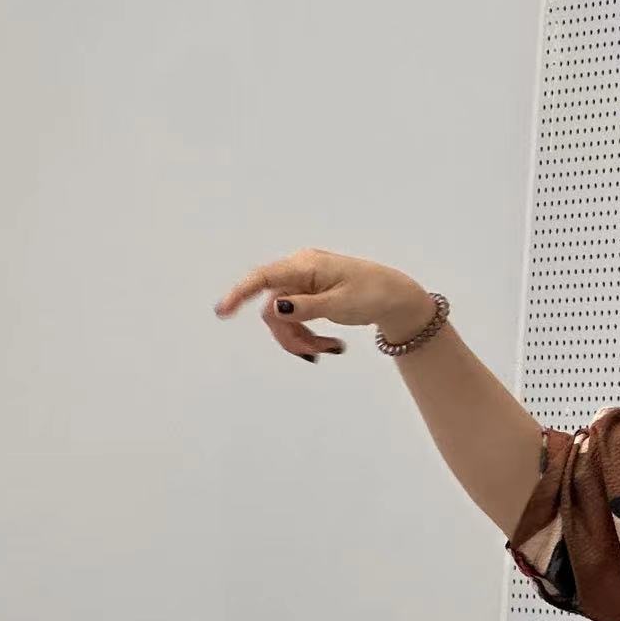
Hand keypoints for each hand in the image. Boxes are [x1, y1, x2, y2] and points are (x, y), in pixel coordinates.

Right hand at [214, 248, 433, 362]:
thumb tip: (275, 308)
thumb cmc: (374, 293)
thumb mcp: (342, 303)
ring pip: (282, 319)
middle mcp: (300, 271)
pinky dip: (307, 335)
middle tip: (319, 354)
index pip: (265, 277)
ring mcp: (303, 284)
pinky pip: (294, 319)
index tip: (223, 311)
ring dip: (300, 339)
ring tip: (331, 350)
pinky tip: (330, 347)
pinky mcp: (309, 297)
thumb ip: (307, 306)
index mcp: (306, 266)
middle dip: (291, 335)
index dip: (241, 293)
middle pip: (274, 309)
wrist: (396, 298)